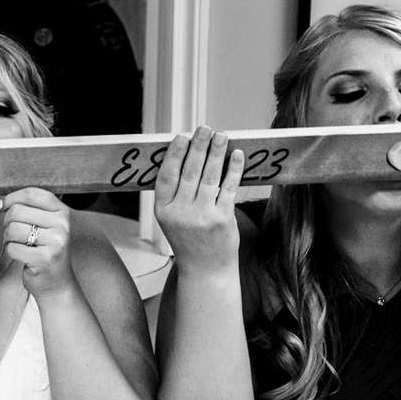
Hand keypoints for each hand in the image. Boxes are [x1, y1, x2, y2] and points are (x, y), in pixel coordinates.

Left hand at [0, 187, 75, 296]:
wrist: (57, 283)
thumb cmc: (45, 251)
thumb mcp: (44, 225)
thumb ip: (28, 209)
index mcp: (61, 212)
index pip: (32, 194)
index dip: (12, 198)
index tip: (1, 206)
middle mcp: (62, 224)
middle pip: (18, 211)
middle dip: (7, 221)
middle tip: (11, 232)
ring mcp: (55, 242)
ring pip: (13, 229)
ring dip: (8, 238)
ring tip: (18, 244)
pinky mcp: (45, 259)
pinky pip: (13, 248)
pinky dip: (11, 252)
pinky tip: (22, 256)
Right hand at [152, 127, 243, 267]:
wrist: (206, 270)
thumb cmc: (190, 242)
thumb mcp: (172, 220)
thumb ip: (176, 194)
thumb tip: (187, 157)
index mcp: (164, 211)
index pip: (167, 176)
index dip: (174, 154)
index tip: (182, 137)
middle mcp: (181, 213)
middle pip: (189, 172)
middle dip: (198, 146)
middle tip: (204, 129)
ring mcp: (202, 217)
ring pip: (209, 176)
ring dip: (216, 152)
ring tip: (221, 136)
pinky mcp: (222, 219)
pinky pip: (228, 188)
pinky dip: (233, 169)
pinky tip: (236, 156)